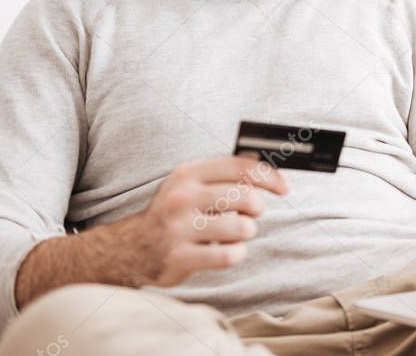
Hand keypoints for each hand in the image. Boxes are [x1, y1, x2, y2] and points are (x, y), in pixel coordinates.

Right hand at [131, 155, 288, 285]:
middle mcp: (182, 198)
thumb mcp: (190, 184)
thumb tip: (261, 158)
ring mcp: (179, 228)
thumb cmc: (172, 213)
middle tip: (248, 214)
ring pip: (243, 227)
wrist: (130, 248)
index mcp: (188, 174)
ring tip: (231, 233)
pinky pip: (230, 254)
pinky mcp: (180, 258)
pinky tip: (221, 250)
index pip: (241, 167)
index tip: (284, 187)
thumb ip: (224, 172)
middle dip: (256, 208)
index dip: (270, 177)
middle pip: (247, 197)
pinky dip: (234, 253)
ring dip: (245, 232)